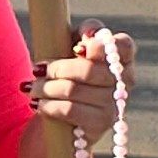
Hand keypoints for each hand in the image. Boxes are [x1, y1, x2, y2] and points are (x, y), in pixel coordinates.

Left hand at [27, 26, 132, 143]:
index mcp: (122, 57)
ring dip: (45, 88)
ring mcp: (115, 105)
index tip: (80, 47)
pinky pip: (69, 110)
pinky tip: (38, 104)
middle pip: (88, 70)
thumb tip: (87, 37)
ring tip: (32, 87)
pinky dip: (48, 105)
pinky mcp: (100, 125)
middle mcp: (125, 81)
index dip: (102, 45)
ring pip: (73, 90)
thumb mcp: (74, 44)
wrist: (64, 115)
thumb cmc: (70, 70)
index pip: (124, 45)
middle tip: (37, 70)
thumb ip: (84, 32)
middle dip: (56, 69)